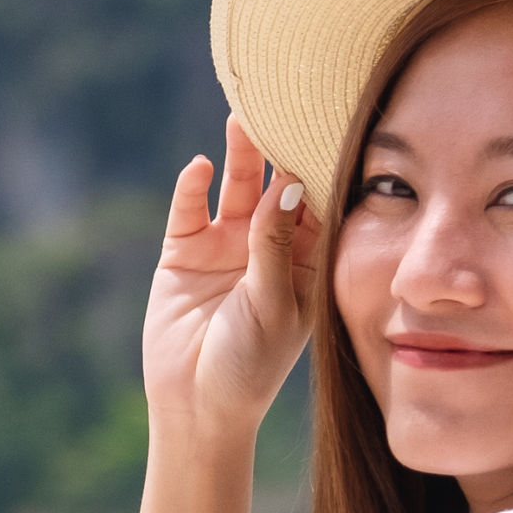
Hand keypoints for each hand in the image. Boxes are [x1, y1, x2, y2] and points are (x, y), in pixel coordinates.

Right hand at [140, 110, 319, 446]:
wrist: (197, 405)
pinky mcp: (183, 252)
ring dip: (240, 157)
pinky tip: (201, 167)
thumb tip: (287, 184)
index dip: (322, 169)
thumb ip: (275, 244)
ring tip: (242, 119)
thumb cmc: (252, 365)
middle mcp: (267, 248)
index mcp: (305, 264)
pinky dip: (193, 186)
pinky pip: (189, 209)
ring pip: (236, 189)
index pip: (319, 205)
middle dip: (282, 151)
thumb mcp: (273, 303)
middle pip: (278, 187)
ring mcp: (225, 248)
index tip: (329, 126)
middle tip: (284, 107)